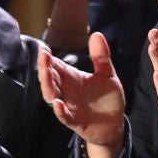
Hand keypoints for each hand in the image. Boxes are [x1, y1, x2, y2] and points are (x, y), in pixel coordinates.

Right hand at [38, 35, 126, 157]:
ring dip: (47, 85)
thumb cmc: (107, 98)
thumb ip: (101, 57)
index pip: (56, 66)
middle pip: (50, 78)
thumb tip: (97, 34)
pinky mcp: (75, 121)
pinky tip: (58, 103)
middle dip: (45, 67)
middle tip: (43, 55)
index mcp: (72, 78)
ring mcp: (69, 106)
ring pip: (52, 95)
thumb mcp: (107, 75)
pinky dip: (60, 111)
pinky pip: (64, 116)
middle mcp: (66, 91)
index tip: (43, 48)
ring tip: (46, 73)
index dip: (48, 58)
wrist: (114, 124)